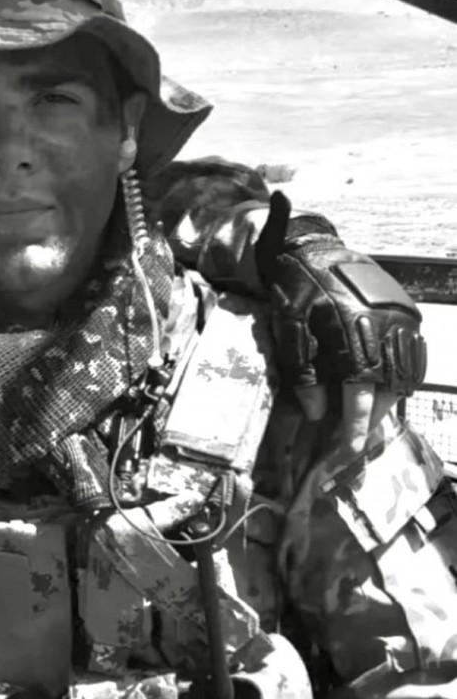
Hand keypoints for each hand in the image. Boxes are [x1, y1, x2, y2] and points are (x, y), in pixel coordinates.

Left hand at [257, 193, 426, 450]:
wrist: (313, 249)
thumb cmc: (295, 292)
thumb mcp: (290, 333)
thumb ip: (304, 376)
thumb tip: (318, 414)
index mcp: (353, 337)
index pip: (359, 396)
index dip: (355, 427)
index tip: (349, 450)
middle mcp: (385, 331)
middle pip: (386, 392)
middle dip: (370, 419)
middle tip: (352, 436)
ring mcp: (400, 322)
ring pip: (402, 377)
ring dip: (383, 400)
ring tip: (363, 414)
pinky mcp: (406, 314)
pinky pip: (409, 358)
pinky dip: (395, 377)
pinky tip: (378, 385)